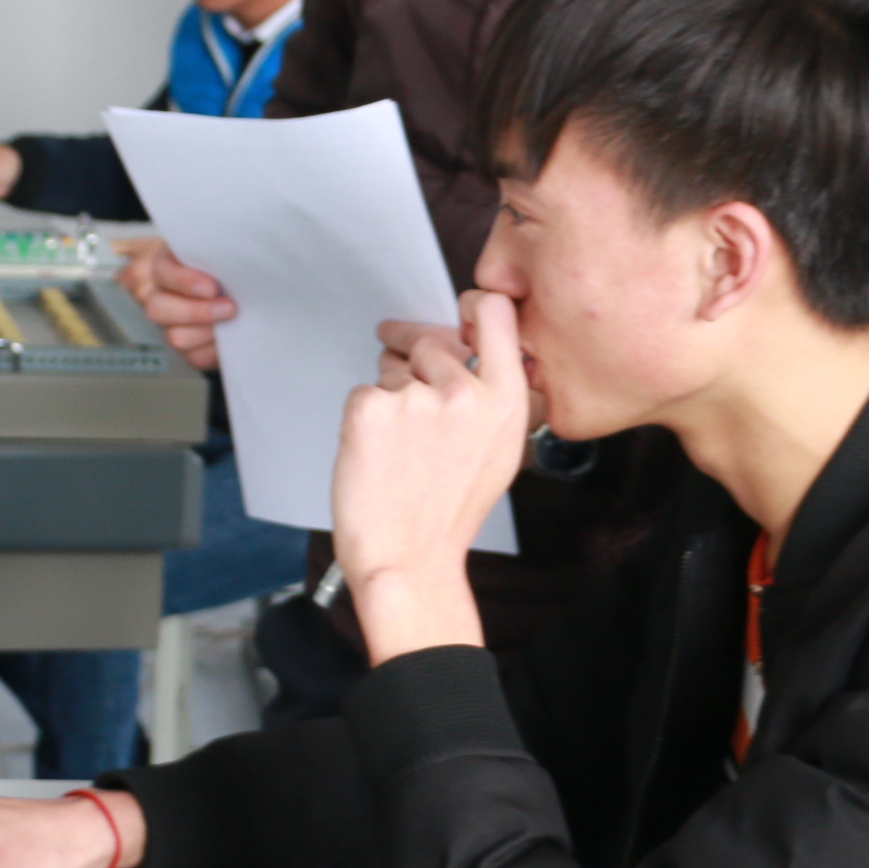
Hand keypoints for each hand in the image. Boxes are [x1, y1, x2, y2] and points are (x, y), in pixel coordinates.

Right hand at [122, 241, 234, 372]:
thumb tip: (233, 264)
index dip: (184, 282)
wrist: (238, 287)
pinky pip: (195, 357)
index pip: (162, 272)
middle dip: (197, 311)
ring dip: (207, 331)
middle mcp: (156, 296)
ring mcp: (168, 325)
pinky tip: (228, 338)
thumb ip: (214, 254)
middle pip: (158, 309)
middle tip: (230, 308)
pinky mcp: (185, 349)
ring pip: (176, 337)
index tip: (212, 287)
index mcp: (162, 265)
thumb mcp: (216, 252)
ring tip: (232, 322)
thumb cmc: (223, 265)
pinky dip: (214, 350)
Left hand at [332, 291, 528, 659]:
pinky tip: (377, 457)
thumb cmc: (449, 511)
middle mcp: (464, 392)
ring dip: (390, 398)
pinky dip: (364, 420)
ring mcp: (415, 397)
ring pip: (393, 369)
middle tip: (408, 411)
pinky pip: (364, 393)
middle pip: (431, 342)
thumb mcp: (498, 451)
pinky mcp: (370, 407)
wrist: (408, 559)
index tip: (459, 317)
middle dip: (414, 365)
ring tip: (400, 453)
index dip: (473, 308)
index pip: (494, 313)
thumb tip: (465, 345)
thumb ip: (491, 395)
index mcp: (505, 401)